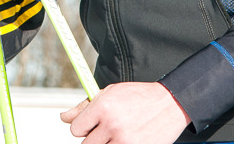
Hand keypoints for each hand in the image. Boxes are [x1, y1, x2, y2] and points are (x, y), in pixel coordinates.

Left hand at [60, 83, 191, 143]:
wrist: (170, 104)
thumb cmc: (137, 97)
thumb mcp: (110, 93)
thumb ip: (84, 107)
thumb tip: (63, 118)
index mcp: (103, 106)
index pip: (76, 129)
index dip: (83, 127)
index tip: (93, 124)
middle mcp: (112, 124)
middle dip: (94, 138)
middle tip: (108, 130)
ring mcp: (125, 140)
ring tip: (119, 133)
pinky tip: (128, 138)